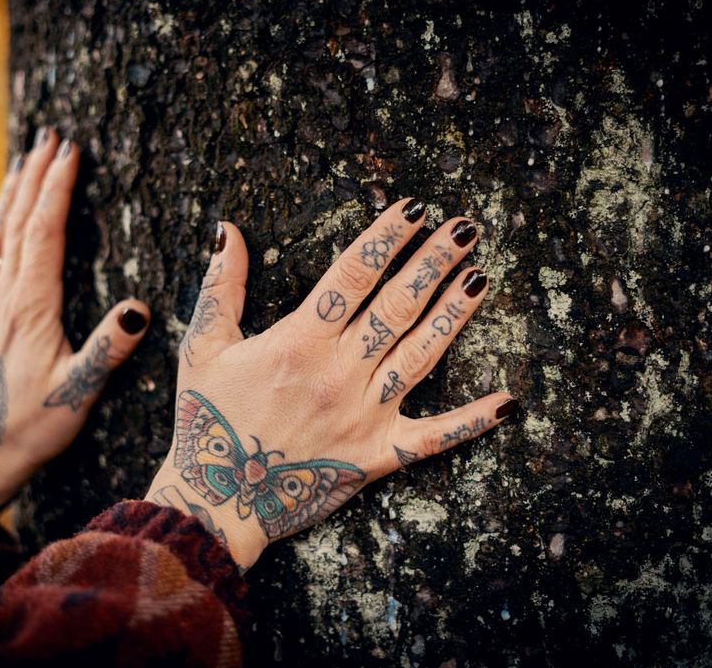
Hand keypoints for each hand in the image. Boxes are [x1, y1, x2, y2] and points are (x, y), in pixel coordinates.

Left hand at [0, 128, 150, 515]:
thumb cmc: (40, 422)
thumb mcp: (79, 391)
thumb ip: (108, 349)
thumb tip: (140, 307)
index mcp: (31, 308)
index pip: (43, 233)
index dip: (56, 189)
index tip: (70, 152)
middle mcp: (4, 297)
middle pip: (17, 221)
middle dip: (35, 174)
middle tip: (51, 135)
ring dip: (12, 191)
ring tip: (27, 158)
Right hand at [145, 199, 515, 569]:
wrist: (216, 501)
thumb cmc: (205, 419)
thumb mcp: (203, 346)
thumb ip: (221, 286)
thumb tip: (230, 230)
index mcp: (298, 342)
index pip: (353, 275)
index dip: (386, 238)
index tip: (414, 209)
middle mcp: (338, 374)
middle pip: (396, 306)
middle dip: (433, 262)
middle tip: (464, 228)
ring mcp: (363, 415)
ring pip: (421, 355)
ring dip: (454, 314)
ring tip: (481, 276)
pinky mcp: (377, 455)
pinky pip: (433, 438)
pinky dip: (472, 421)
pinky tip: (508, 400)